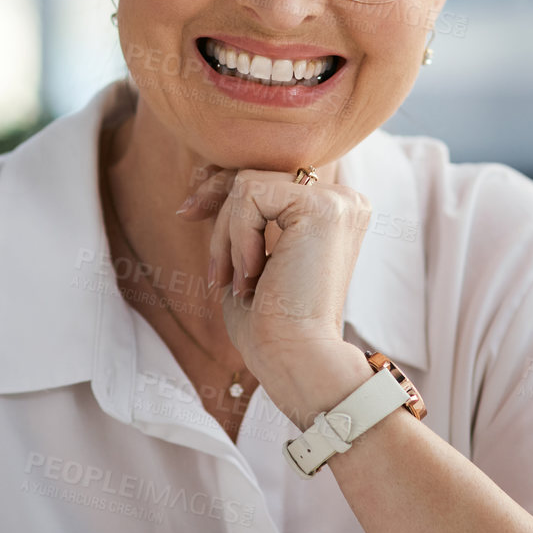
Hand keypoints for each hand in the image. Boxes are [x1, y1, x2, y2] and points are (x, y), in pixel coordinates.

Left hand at [179, 167, 374, 414]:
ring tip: (238, 282)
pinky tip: (253, 275)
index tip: (187, 213)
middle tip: (212, 269)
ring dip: (227, 236)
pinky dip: (237, 235)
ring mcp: (339, 200)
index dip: (221, 193)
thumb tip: (209, 175)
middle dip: (217, 214)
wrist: (294, 358)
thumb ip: (244, 217)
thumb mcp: (250, 257)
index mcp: (334, 211)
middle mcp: (345, 200)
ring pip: (247, 183)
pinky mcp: (324, 206)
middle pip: (255, 173)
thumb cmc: (270, 323)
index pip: (266, 179)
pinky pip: (251, 193)